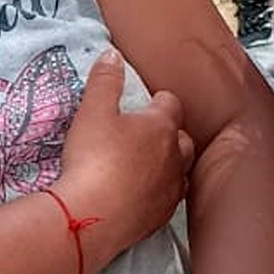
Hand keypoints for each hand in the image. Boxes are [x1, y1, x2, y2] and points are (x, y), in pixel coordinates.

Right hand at [52, 49, 193, 266]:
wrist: (91, 215)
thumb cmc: (93, 158)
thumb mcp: (91, 111)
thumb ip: (104, 81)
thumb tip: (113, 56)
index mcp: (161, 126)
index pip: (170, 104)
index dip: (158, 101)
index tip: (146, 102)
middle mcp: (175, 157)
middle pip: (182, 139)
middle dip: (169, 134)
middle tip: (147, 133)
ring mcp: (171, 189)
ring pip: (180, 171)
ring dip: (168, 165)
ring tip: (146, 164)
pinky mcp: (160, 216)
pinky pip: (167, 199)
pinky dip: (157, 192)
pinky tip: (140, 193)